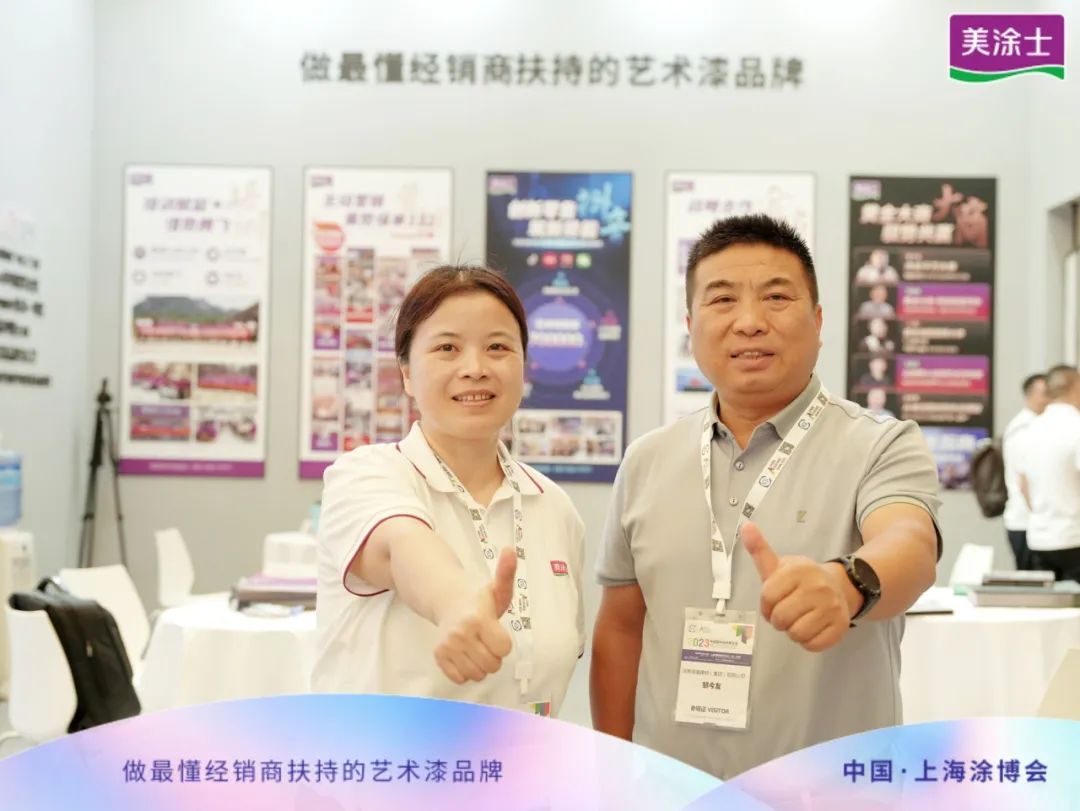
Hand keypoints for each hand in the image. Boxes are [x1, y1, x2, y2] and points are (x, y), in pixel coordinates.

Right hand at [433, 546, 515, 683]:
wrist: (446, 600)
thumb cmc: (479, 599)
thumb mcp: (497, 588)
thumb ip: (506, 573)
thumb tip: (510, 550)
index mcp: (479, 618)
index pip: (504, 649)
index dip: (503, 643)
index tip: (497, 631)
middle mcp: (462, 633)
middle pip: (492, 665)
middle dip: (493, 656)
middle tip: (486, 640)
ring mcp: (448, 645)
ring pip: (477, 675)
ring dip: (480, 665)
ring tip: (476, 647)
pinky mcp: (439, 656)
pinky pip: (459, 678)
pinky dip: (464, 671)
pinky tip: (464, 654)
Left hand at [741, 522, 854, 652]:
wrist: (838, 587)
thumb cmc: (800, 579)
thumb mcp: (779, 564)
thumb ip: (760, 550)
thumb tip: (745, 526)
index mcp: (798, 570)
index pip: (768, 596)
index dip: (765, 604)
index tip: (772, 601)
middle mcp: (817, 587)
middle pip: (781, 618)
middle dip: (777, 619)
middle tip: (786, 612)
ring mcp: (832, 607)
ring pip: (796, 633)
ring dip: (792, 631)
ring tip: (798, 619)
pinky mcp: (841, 626)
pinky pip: (813, 645)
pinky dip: (807, 641)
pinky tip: (811, 627)